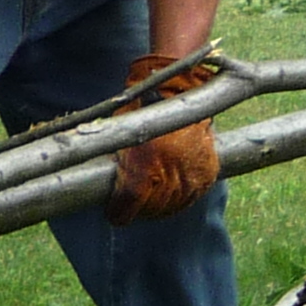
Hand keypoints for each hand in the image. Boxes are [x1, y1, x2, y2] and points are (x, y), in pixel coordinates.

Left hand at [106, 54, 220, 225]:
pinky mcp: (207, 174)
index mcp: (144, 167)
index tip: (114, 213)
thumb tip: (98, 187)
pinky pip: (189, 198)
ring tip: (148, 200)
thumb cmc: (141, 109)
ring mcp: (192, 176)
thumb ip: (115, 165)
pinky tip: (168, 194)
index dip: (119, 212)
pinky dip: (177, 198)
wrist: (180, 91)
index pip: (128, 206)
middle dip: (137, 209)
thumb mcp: (119, 136)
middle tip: (129, 205)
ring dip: (157, 206)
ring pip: (169, 207)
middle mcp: (170, 175)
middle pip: (150, 209)